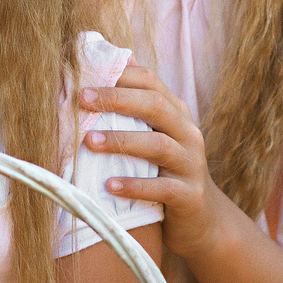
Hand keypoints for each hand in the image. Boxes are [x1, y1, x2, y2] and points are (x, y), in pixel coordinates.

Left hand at [79, 62, 228, 258]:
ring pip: (158, 145)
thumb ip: (135, 106)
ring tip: (89, 141)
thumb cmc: (163, 170)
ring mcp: (191, 164)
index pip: (151, 82)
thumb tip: (112, 65)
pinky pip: (162, 188)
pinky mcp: (189, 195)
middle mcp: (187, 133)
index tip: (84, 76)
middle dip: (117, 99)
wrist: (199, 217)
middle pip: (155, 106)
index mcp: (176, 113)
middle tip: (83, 99)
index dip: (120, 76)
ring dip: (121, 141)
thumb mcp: (153, 135)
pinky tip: (109, 186)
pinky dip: (135, 185)